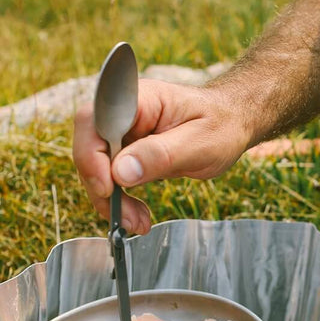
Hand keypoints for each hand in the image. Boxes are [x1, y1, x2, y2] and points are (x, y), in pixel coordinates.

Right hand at [72, 78, 252, 233]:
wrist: (231, 124)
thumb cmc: (220, 125)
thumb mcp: (201, 143)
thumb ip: (161, 154)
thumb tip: (120, 172)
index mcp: (140, 98)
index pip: (95, 118)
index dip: (91, 153)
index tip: (108, 187)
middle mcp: (123, 112)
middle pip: (89, 146)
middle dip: (101, 186)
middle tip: (124, 216)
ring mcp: (122, 132)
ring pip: (95, 167)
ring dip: (110, 200)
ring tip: (137, 222)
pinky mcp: (125, 151)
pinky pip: (109, 177)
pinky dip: (118, 201)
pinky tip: (136, 216)